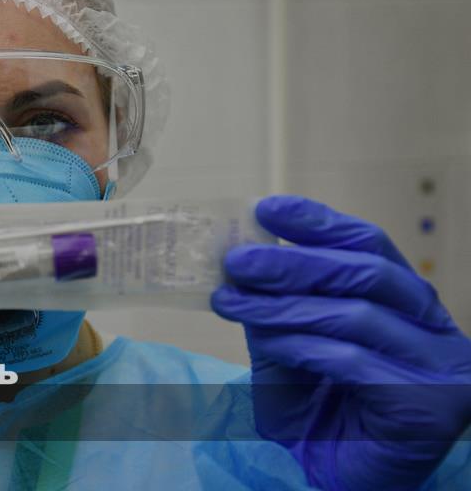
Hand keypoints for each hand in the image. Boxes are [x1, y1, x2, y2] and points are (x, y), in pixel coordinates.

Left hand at [211, 195, 470, 490]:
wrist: (338, 486)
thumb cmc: (319, 421)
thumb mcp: (288, 354)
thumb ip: (275, 313)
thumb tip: (241, 265)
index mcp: (407, 307)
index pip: (370, 246)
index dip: (318, 223)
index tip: (265, 209)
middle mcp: (434, 330)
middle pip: (365, 272)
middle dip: (292, 261)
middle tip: (236, 259)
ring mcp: (441, 368)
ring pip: (357, 313)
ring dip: (285, 303)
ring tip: (232, 298)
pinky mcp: (429, 406)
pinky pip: (355, 360)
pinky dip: (304, 345)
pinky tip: (268, 338)